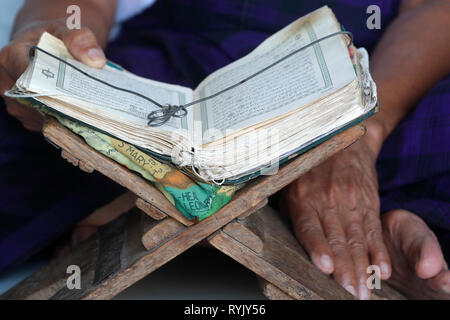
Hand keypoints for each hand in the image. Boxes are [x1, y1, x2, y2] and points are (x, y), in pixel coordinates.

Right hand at [0, 19, 106, 130]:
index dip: (54, 89)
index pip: (30, 80)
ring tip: (87, 112)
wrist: (43, 48)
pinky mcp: (26, 116)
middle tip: (89, 109)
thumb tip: (96, 60)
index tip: (77, 95)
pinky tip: (80, 117)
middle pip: (35, 103)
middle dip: (62, 106)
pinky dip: (62, 122)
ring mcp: (14, 102)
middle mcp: (6, 82)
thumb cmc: (54, 39)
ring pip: (40, 117)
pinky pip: (44, 124)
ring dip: (63, 116)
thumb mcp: (68, 30)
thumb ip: (81, 39)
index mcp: (10, 57)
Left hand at [282, 125, 390, 299]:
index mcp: (304, 198)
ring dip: (361, 268)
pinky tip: (381, 269)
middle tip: (351, 294)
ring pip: (356, 240)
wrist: (345, 142)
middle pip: (336, 240)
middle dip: (344, 270)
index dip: (318, 247)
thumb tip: (283, 242)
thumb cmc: (311, 168)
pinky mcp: (368, 202)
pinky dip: (378, 252)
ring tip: (364, 291)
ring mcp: (350, 201)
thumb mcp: (291, 184)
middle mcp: (327, 200)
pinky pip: (373, 230)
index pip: (310, 227)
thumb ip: (290, 212)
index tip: (325, 267)